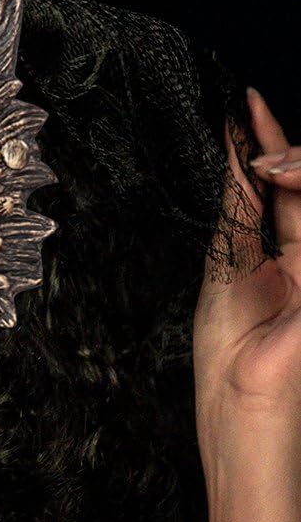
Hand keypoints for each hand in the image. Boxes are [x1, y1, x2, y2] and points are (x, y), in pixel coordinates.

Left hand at [193, 89, 300, 468]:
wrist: (248, 416)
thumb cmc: (230, 365)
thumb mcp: (228, 278)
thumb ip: (241, 222)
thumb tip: (239, 165)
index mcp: (289, 263)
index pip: (288, 192)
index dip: (269, 145)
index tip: (246, 104)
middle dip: (285, 150)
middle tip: (251, 124)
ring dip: (297, 171)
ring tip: (263, 158)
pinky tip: (278, 176)